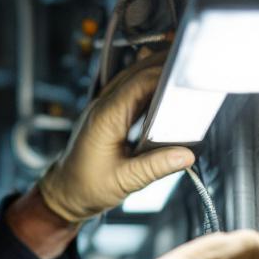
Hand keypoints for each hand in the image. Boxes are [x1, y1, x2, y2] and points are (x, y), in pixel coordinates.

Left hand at [36, 54, 195, 222]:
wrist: (64, 192)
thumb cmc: (85, 187)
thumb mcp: (124, 181)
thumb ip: (155, 167)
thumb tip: (186, 155)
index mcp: (105, 118)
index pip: (139, 83)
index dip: (165, 76)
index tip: (190, 76)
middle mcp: (103, 106)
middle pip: (137, 72)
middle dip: (164, 66)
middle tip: (194, 68)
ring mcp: (104, 107)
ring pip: (133, 76)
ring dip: (157, 71)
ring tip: (185, 73)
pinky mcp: (108, 113)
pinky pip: (130, 89)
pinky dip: (149, 85)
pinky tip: (165, 89)